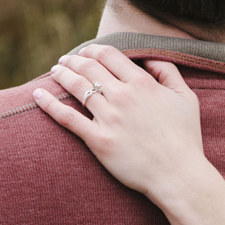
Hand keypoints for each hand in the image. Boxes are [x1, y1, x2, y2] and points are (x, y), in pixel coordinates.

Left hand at [33, 44, 224, 224]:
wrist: (178, 175)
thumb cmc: (185, 139)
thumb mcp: (187, 99)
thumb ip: (169, 73)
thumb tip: (151, 58)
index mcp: (143, 84)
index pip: (110, 56)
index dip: (94, 50)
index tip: (87, 51)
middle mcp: (123, 96)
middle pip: (89, 67)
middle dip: (75, 60)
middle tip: (66, 60)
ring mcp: (109, 118)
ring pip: (76, 87)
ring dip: (61, 74)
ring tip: (55, 70)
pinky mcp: (98, 140)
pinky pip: (67, 118)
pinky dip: (49, 104)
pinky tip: (37, 94)